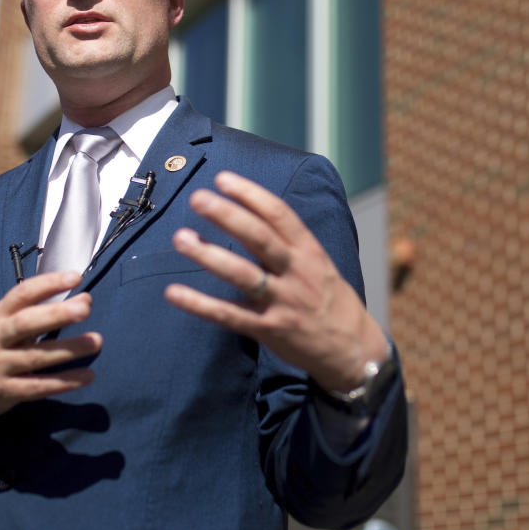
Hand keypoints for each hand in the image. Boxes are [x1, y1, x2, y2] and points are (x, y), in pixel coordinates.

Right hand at [0, 271, 101, 420]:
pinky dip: (64, 382)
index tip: (76, 277)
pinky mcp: (5, 391)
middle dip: (56, 315)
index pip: (21, 294)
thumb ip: (43, 312)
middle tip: (85, 309)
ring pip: (35, 357)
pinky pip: (37, 387)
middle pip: (25, 323)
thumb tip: (85, 300)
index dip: (48, 283)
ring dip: (68, 349)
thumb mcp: (6, 325)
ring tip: (96, 341)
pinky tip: (87, 376)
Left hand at [164, 171, 389, 391]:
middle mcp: (296, 272)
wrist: (354, 350)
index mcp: (309, 252)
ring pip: (242, 274)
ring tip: (181, 238)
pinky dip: (200, 304)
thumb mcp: (320, 264)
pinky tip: (174, 293)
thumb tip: (254, 214)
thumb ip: (290, 243)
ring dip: (209, 254)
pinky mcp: (269, 330)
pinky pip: (229, 315)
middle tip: (198, 198)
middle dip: (227, 215)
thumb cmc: (331, 301)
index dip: (250, 194)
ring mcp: (283, 301)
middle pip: (259, 237)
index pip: (279, 215)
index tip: (223, 179)